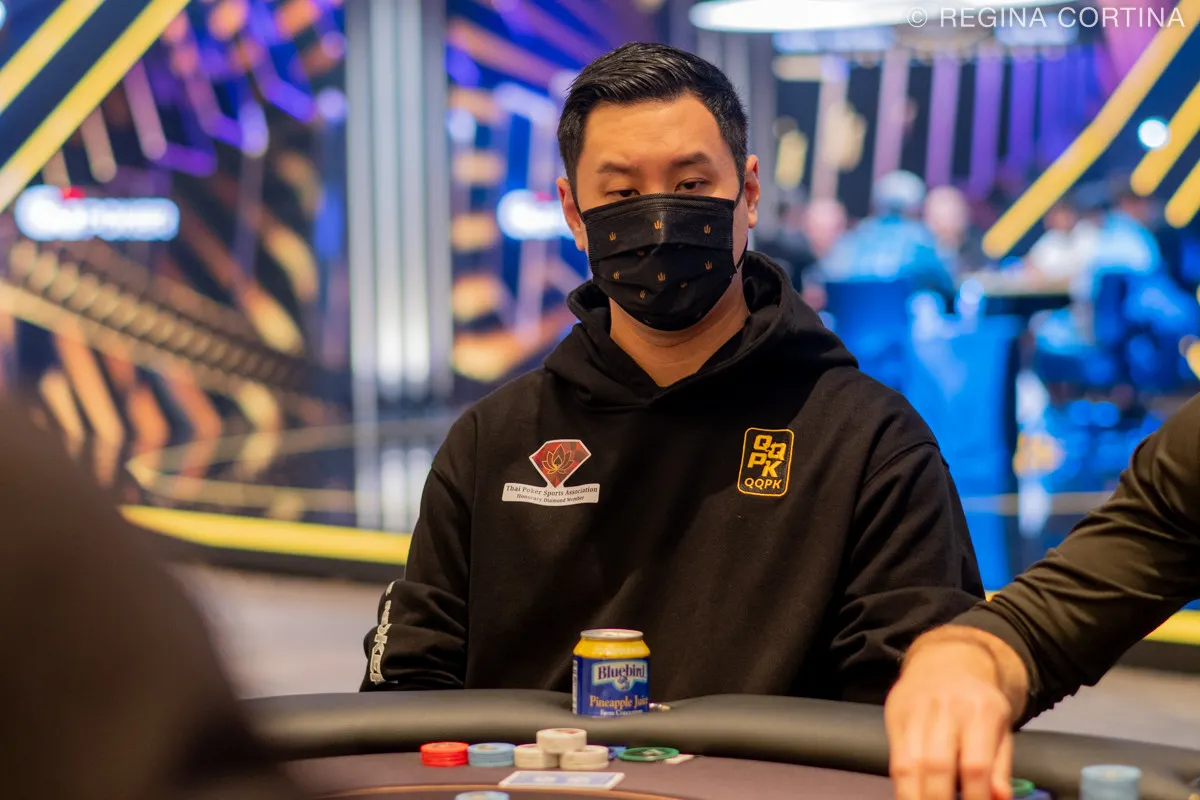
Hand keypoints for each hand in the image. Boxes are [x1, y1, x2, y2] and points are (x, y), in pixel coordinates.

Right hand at [886, 631, 1024, 799]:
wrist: (945, 660)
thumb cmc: (978, 701)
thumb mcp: (1002, 727)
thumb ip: (1001, 765)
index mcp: (981, 712)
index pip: (975, 764)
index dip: (974, 798)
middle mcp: (946, 709)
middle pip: (938, 766)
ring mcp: (917, 711)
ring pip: (910, 765)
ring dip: (916, 798)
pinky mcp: (895, 715)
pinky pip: (896, 759)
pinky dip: (903, 787)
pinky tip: (911, 797)